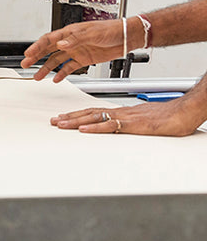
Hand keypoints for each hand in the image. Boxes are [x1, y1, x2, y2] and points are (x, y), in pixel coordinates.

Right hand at [21, 19, 126, 81]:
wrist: (126, 37)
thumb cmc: (111, 30)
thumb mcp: (92, 33)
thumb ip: (75, 39)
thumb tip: (60, 43)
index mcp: (70, 32)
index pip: (49, 40)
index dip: (37, 47)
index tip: (28, 54)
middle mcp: (70, 42)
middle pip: (48, 50)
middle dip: (36, 57)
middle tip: (26, 64)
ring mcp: (77, 51)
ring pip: (57, 60)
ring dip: (47, 68)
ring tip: (37, 76)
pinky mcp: (85, 59)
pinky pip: (70, 67)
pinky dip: (62, 73)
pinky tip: (56, 79)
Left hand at [51, 101, 199, 136]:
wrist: (185, 111)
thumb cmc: (169, 117)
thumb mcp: (144, 122)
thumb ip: (130, 124)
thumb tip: (119, 128)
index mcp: (123, 112)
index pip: (94, 112)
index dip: (77, 115)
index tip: (62, 118)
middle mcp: (121, 112)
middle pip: (89, 113)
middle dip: (69, 117)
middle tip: (54, 121)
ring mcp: (127, 118)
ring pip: (95, 117)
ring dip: (76, 121)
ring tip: (61, 123)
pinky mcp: (134, 125)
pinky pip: (111, 125)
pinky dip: (96, 127)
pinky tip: (84, 129)